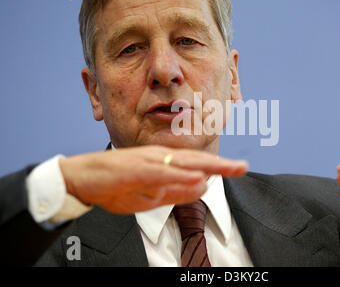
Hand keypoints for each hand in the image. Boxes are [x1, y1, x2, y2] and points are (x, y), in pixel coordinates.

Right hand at [59, 145, 247, 213]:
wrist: (82, 178)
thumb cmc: (116, 184)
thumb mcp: (150, 195)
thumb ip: (176, 191)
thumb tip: (203, 187)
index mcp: (164, 162)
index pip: (196, 164)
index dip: (219, 166)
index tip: (239, 168)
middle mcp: (159, 158)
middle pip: (196, 160)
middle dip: (221, 164)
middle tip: (243, 166)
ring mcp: (148, 162)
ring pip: (182, 163)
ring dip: (207, 165)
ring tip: (229, 168)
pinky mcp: (134, 169)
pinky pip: (161, 173)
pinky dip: (180, 176)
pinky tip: (196, 177)